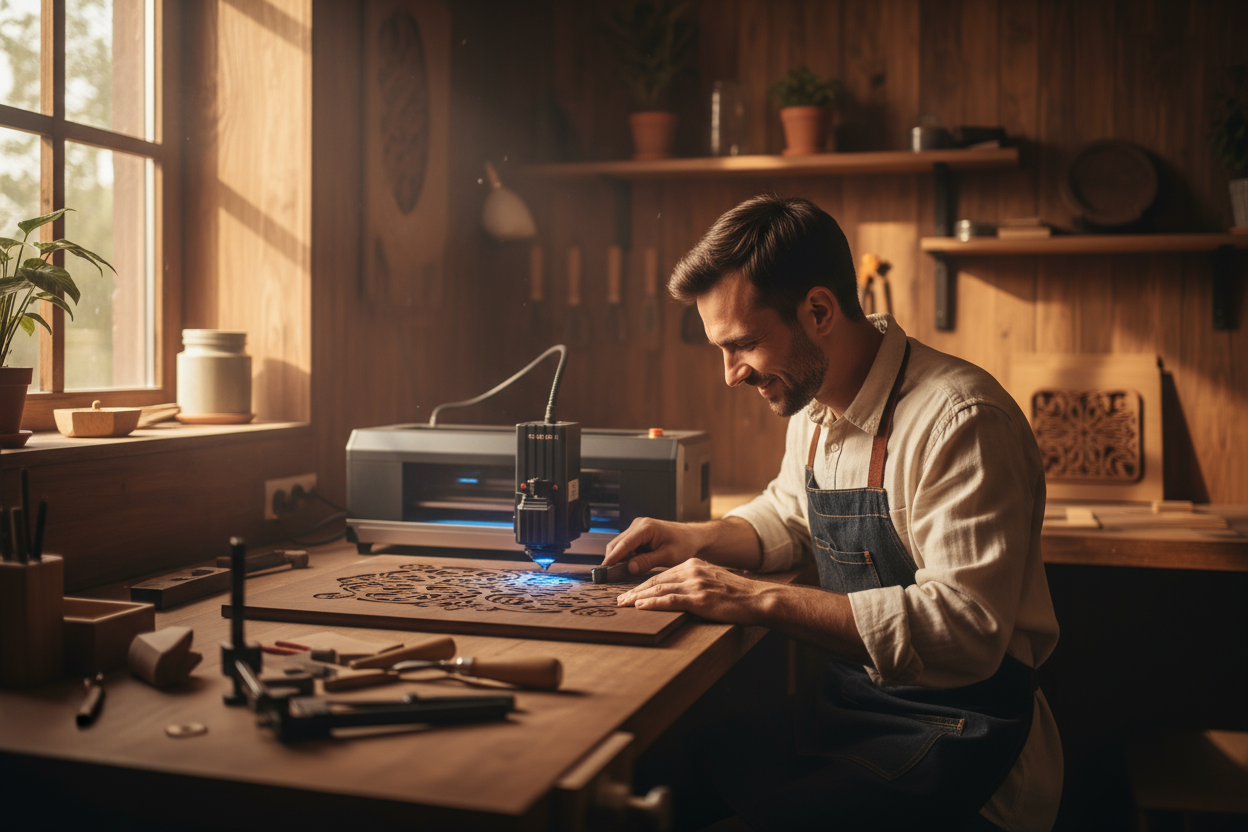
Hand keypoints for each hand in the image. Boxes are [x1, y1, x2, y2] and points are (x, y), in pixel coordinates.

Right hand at [603, 517, 704, 575]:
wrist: (692, 537)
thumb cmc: (684, 545)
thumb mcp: (668, 557)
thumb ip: (647, 562)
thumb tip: (629, 568)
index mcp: (646, 527)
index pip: (623, 545)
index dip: (612, 558)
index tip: (602, 571)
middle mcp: (638, 524)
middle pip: (617, 544)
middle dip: (612, 560)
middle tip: (609, 578)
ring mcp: (637, 527)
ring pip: (619, 545)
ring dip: (619, 559)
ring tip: (620, 574)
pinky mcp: (637, 533)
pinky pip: (626, 546)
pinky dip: (625, 556)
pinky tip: (630, 567)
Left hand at [615, 558, 769, 624]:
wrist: (758, 598)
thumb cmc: (738, 594)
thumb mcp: (714, 579)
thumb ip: (695, 580)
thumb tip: (678, 590)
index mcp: (694, 565)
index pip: (662, 574)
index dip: (644, 584)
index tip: (631, 592)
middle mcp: (692, 571)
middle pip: (656, 580)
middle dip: (636, 591)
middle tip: (620, 600)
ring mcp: (695, 584)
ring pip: (659, 589)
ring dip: (638, 598)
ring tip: (624, 605)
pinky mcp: (699, 599)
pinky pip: (670, 600)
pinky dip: (653, 603)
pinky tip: (641, 606)